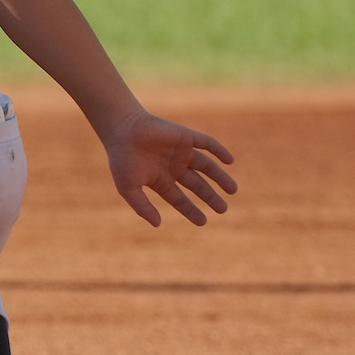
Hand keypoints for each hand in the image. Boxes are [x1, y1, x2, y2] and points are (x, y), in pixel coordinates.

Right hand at [101, 109, 236, 226]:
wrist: (122, 129)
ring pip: (207, 166)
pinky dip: (219, 151)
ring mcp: (181, 151)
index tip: (203, 222)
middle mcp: (173, 167)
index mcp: (160, 180)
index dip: (191, 210)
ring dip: (220, 177)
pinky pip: (207, 143)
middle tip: (223, 210)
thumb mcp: (129, 188)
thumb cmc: (122, 159)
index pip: (179, 199)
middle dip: (210, 197)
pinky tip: (230, 161)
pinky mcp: (185, 136)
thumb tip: (158, 225)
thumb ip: (142, 207)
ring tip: (233, 190)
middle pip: (197, 185)